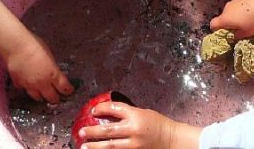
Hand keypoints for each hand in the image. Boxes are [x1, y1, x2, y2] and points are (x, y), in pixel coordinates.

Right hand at [6, 32, 73, 103]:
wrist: (16, 46)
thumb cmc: (33, 45)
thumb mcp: (49, 54)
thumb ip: (52, 66)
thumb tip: (53, 70)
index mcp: (52, 74)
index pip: (64, 87)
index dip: (68, 90)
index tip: (69, 91)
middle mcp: (42, 82)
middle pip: (51, 97)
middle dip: (56, 98)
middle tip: (57, 98)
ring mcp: (30, 85)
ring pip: (38, 97)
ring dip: (42, 97)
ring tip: (44, 96)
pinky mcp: (19, 84)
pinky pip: (24, 90)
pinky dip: (27, 89)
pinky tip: (27, 86)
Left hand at [78, 102, 200, 148]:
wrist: (172, 139)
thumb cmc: (158, 124)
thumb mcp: (144, 113)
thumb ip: (128, 113)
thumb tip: (110, 113)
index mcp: (136, 115)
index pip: (115, 109)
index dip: (102, 109)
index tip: (93, 111)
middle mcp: (134, 129)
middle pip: (109, 130)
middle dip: (93, 131)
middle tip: (81, 132)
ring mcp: (134, 144)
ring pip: (111, 146)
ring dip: (96, 146)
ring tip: (84, 146)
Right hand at [210, 0, 253, 38]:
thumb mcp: (247, 33)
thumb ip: (238, 35)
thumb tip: (234, 35)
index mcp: (224, 18)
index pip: (212, 25)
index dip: (216, 30)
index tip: (225, 34)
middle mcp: (226, 8)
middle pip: (223, 18)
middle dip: (229, 25)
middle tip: (240, 30)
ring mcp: (233, 1)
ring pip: (231, 12)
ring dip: (236, 17)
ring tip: (248, 21)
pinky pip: (238, 6)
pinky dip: (242, 10)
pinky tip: (253, 12)